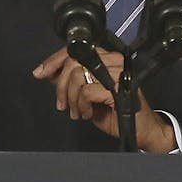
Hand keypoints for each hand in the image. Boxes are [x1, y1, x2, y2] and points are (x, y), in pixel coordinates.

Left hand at [33, 48, 176, 152]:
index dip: (54, 61)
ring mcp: (118, 73)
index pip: (75, 51)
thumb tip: (50, 73)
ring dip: (72, 99)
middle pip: (73, 62)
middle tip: (62, 104)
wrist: (141, 130)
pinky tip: (88, 113)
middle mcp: (114, 61)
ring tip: (78, 111)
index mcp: (107, 59)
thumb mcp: (88, 95)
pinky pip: (87, 91)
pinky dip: (83, 106)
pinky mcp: (119, 88)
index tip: (41, 73)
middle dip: (61, 87)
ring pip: (78, 76)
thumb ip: (72, 82)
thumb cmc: (117, 112)